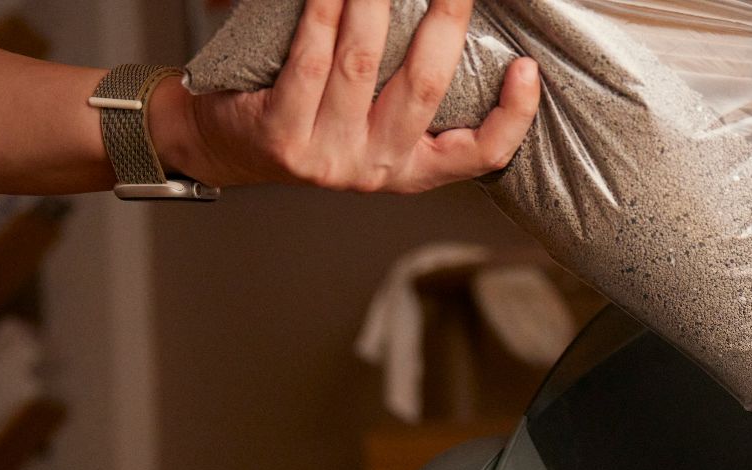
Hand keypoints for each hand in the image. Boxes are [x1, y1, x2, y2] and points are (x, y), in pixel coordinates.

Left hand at [150, 0, 539, 192]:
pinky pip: (309, 62)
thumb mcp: (371, 122)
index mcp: (409, 168)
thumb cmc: (305, 118)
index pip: (479, 155)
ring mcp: (327, 159)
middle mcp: (375, 170)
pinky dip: (323, 15)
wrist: (225, 146)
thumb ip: (408, 92)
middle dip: (444, 23)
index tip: (527, 68)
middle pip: (423, 89)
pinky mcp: (281, 138)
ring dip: (374, 3)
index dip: (513, 116)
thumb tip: (450, 25)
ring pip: (362, 65)